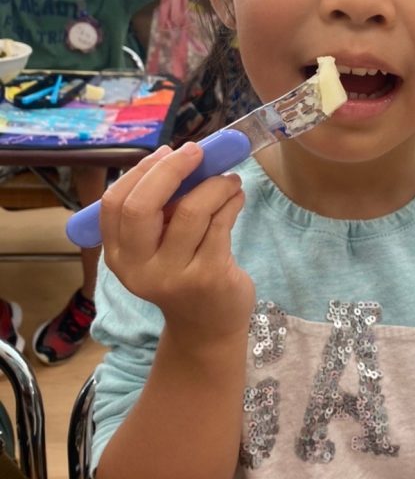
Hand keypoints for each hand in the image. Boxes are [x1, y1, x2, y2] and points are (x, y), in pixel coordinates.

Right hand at [99, 143, 254, 345]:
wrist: (207, 326)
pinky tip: (236, 196)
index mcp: (119, 256)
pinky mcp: (208, 276)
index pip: (114, 204)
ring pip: (190, 210)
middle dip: (172, 170)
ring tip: (228, 179)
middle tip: (197, 152)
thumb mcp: (158, 247)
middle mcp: (139, 269)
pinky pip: (220, 224)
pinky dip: (231, 200)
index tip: (167, 152)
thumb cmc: (183, 274)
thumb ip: (160, 210)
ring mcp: (173, 275)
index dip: (140, 172)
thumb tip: (179, 156)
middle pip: (142, 206)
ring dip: (214, 184)